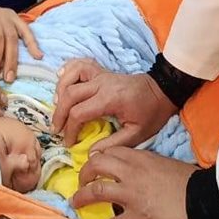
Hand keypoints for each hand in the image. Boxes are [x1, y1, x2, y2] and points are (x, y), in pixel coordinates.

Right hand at [53, 59, 176, 148]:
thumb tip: (90, 154)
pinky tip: (62, 80)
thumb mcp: (137, 134)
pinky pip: (79, 64)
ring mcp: (100, 74)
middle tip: (56, 129)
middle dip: (59, 113)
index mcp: (109, 99)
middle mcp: (101, 83)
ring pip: (71, 75)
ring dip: (59, 90)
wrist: (162, 90)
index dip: (70, 130)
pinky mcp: (101, 71)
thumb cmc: (150, 113)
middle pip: (69, 94)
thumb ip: (113, 144)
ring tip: (57, 107)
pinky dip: (68, 70)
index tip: (69, 143)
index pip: (79, 113)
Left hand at [72, 147, 195, 218]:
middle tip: (82, 182)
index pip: (110, 151)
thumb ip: (144, 164)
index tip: (94, 164)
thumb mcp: (162, 163)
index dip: (98, 158)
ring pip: (96, 191)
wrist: (202, 196)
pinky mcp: (137, 216)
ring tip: (76, 203)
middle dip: (84, 173)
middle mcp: (131, 171)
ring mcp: (132, 194)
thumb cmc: (187, 179)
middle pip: (97, 165)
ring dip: (82, 197)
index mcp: (139, 156)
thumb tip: (134, 171)